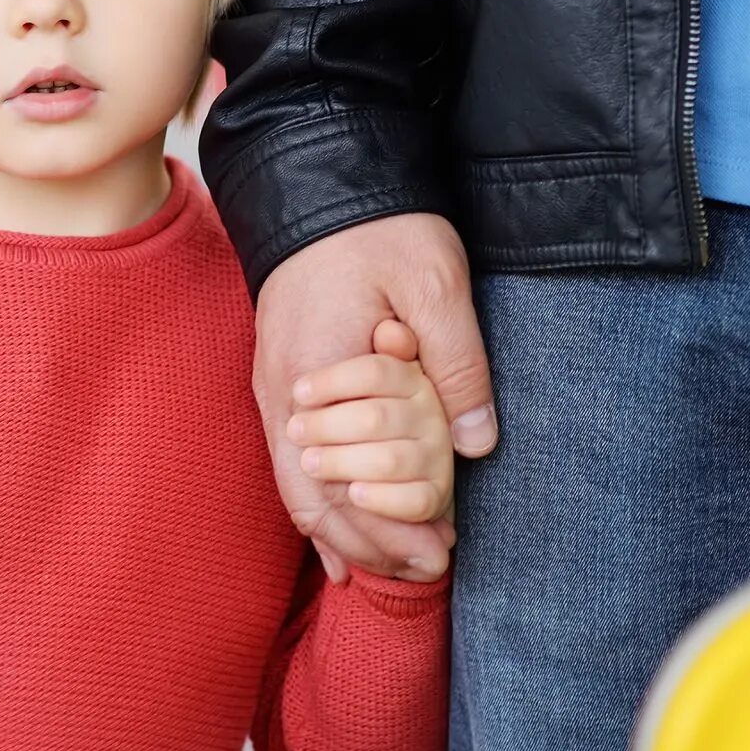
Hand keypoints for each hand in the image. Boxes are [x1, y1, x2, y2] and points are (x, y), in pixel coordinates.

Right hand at [252, 211, 494, 582]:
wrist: (322, 179)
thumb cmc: (381, 227)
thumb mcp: (436, 285)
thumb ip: (457, 366)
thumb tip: (476, 448)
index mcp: (318, 379)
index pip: (344, 486)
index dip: (389, 533)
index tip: (441, 557)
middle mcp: (282, 397)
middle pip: (315, 501)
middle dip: (370, 546)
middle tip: (429, 572)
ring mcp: (274, 390)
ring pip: (298, 487)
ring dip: (346, 530)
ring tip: (398, 564)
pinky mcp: (281, 379)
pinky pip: (292, 462)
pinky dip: (320, 503)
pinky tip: (342, 535)